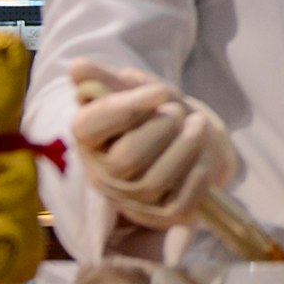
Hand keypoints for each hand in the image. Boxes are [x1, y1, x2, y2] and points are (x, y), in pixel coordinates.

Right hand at [63, 65, 236, 229]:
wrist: (188, 138)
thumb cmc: (155, 111)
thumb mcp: (134, 88)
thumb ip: (108, 78)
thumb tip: (78, 68)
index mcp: (89, 138)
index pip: (90, 126)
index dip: (126, 108)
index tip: (159, 91)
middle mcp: (103, 174)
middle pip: (125, 159)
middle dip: (160, 129)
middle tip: (178, 111)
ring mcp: (132, 198)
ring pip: (153, 182)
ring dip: (184, 148)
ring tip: (198, 125)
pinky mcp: (161, 215)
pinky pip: (179, 204)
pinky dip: (197, 177)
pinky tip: (204, 152)